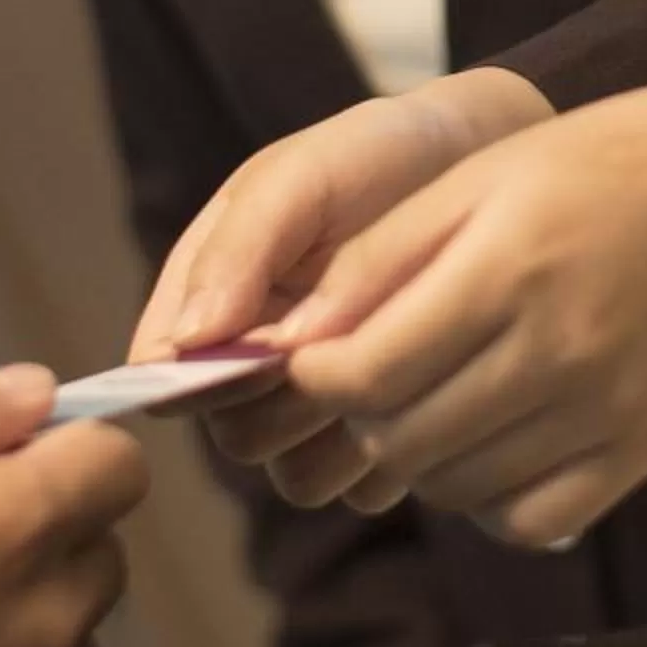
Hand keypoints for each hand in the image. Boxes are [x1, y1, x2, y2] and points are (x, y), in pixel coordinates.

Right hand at [129, 71, 551, 516]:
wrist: (479, 157)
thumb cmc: (378, 157)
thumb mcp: (301, 177)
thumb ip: (240, 249)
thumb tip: (182, 343)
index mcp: (210, 304)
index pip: (166, 380)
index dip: (207, 377)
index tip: (271, 344)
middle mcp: (254, 368)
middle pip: (237, 439)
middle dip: (288, 402)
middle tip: (348, 343)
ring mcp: (319, 410)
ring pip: (299, 478)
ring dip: (344, 432)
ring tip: (396, 357)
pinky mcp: (383, 437)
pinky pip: (366, 490)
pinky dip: (395, 450)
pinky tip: (431, 384)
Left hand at [201, 41, 646, 549]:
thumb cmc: (614, 161)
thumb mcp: (488, 174)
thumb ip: (385, 256)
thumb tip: (291, 339)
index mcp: (508, 267)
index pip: (361, 373)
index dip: (315, 373)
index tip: (317, 351)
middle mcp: (558, 350)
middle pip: (400, 440)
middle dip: (363, 414)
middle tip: (378, 370)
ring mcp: (605, 412)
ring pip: (455, 489)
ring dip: (420, 456)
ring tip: (441, 395)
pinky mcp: (641, 453)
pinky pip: (530, 521)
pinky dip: (490, 499)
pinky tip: (497, 442)